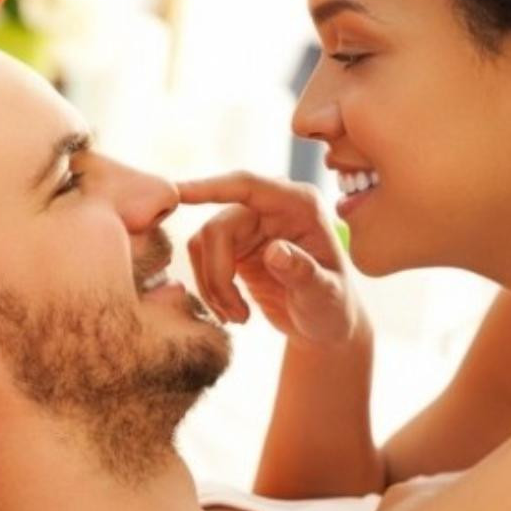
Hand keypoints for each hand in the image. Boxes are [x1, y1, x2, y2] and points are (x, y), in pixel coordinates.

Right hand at [178, 172, 369, 346]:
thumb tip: (275, 250)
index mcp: (300, 205)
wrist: (323, 323)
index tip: (177, 192)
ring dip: (213, 286)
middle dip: (218, 276)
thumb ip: (304, 273)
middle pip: (219, 227)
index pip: (248, 187)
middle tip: (236, 317)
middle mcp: (272, 207)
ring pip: (204, 243)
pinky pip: (204, 259)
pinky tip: (232, 313)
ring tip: (237, 318)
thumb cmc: (333, 307)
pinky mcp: (235, 245)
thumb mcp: (326, 295)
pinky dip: (211, 289)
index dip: (211, 187)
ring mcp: (251, 224)